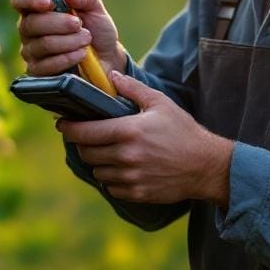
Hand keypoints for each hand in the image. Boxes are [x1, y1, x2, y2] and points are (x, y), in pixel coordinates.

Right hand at [11, 0, 125, 75]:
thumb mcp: (94, 8)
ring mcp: (31, 51)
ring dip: (69, 41)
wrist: (107, 57)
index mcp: (37, 8)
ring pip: (43, 44)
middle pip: (31, 24)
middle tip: (79, 25)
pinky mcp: (38, 71)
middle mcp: (29, 29)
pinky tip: (80, 54)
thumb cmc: (96, 29)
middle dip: (60, 23)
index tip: (49, 2)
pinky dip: (67, 58)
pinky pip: (46, 65)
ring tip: (86, 40)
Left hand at [58, 71, 233, 205]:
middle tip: (88, 136)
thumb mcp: (160, 103)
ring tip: (108, 151)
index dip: (68, 128)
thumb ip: (132, 88)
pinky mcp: (137, 193)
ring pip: (97, 171)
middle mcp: (126, 156)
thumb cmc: (183, 131)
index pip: (84, 132)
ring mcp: (130, 178)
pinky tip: (122, 168)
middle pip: (86, 153)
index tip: (63, 124)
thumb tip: (111, 76)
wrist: (206, 166)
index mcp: (128, 131)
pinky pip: (111, 187)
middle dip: (82, 144)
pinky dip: (112, 178)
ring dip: (98, 161)